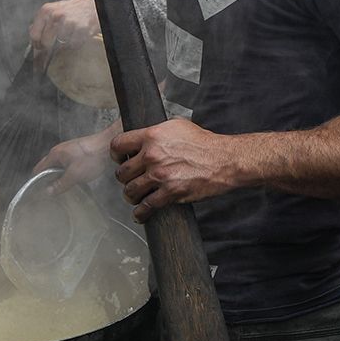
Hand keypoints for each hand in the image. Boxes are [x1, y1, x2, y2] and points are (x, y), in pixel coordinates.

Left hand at [29, 0, 98, 67]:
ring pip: (60, 44)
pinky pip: (73, 44)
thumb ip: (41, 20)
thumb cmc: (72, 9)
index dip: (36, 43)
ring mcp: (68, 23)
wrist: (91, 6)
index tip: (38, 46)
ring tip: (69, 34)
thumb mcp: (53, 9)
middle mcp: (56, 16)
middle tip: (54, 42)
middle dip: (49, 45)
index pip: (34, 34)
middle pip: (46, 42)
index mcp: (46, 10)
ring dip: (64, 43)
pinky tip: (77, 34)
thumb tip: (32, 31)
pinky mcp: (80, 30)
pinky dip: (75, 42)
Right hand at [34, 126, 116, 192]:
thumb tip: (48, 192)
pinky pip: (67, 164)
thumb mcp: (74, 175)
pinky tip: (74, 178)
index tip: (37, 191)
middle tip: (50, 192)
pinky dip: (67, 172)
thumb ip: (60, 184)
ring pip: (58, 166)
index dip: (36, 180)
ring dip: (59, 176)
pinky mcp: (78, 152)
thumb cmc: (92, 157)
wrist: (108, 145)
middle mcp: (60, 150)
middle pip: (48, 167)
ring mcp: (69, 150)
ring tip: (62, 187)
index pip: (38, 169)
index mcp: (55, 154)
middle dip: (48, 179)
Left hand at [109, 119, 242, 221]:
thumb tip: (145, 135)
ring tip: (135, 197)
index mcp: (152, 136)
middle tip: (130, 180)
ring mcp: (160, 175)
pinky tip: (141, 214)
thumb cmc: (204, 143)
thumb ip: (157, 132)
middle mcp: (152, 155)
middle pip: (121, 172)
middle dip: (124, 178)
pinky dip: (141, 213)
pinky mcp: (170, 193)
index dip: (115, 154)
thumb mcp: (177, 126)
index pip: (118, 145)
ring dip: (131, 196)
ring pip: (130, 191)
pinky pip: (146, 207)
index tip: (119, 159)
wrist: (224, 160)